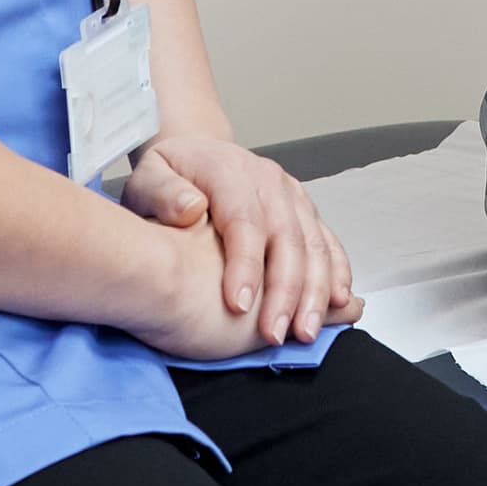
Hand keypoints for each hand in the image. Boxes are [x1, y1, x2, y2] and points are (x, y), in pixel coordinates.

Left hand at [123, 133, 359, 345]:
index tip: (238, 306)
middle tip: (274, 334)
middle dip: (285, 291)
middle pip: (287, 237)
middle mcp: (269, 180)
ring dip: (315, 291)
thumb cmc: (170, 173)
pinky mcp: (305, 210)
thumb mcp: (148, 176)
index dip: (245, 265)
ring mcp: (291, 195)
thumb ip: (163, 193)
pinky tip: (338, 305)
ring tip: (304, 332)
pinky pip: (328, 242)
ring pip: (314, 244)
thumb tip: (190, 209)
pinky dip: (336, 274)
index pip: (244, 220)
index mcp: (230, 171)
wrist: (197, 151)